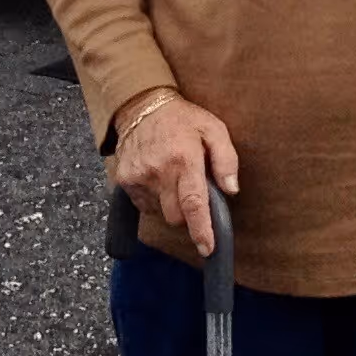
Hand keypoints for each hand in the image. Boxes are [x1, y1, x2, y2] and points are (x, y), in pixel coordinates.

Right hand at [110, 90, 240, 255]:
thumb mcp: (214, 128)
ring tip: (172, 177)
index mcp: (184, 159)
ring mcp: (138, 176)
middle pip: (175, 216)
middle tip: (190, 191)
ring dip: (169, 204)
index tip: (207, 249)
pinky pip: (143, 204)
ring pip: (159, 212)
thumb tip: (231, 189)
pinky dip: (153, 198)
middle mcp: (159, 171)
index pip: (193, 204)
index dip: (201, 230)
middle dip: (186, 213)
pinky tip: (157, 177)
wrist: (141, 105)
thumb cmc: (183, 119)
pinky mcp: (124, 180)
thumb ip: (226, 158)